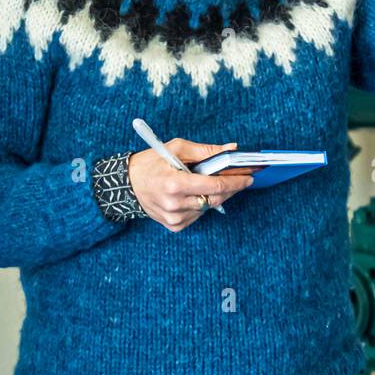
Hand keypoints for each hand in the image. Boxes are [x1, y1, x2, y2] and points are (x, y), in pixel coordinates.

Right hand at [127, 139, 257, 231]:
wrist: (124, 185)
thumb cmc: (150, 163)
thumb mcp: (176, 149)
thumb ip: (205, 151)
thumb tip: (232, 150)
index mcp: (175, 183)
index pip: (215, 185)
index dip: (236, 181)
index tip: (250, 176)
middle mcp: (175, 203)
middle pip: (216, 199)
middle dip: (232, 188)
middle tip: (243, 178)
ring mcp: (174, 217)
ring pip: (208, 208)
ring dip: (216, 196)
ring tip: (218, 184)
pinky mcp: (174, 226)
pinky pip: (197, 215)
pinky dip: (202, 204)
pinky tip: (197, 195)